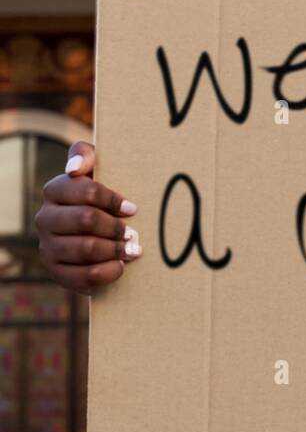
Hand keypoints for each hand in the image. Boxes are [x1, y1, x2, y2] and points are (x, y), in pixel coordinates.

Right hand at [35, 141, 139, 294]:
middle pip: (86, 220)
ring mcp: (48, 247)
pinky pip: (83, 276)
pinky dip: (107, 273)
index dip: (112, 200)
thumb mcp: (95, 167)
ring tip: (134, 250)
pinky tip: (121, 266)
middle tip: (134, 234)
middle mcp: (45, 218)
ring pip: (85, 249)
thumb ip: (85, 155)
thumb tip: (74, 169)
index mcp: (54, 190)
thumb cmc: (100, 194)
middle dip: (115, 227)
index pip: (85, 191)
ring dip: (115, 250)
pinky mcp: (57, 272)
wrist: (96, 231)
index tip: (132, 208)